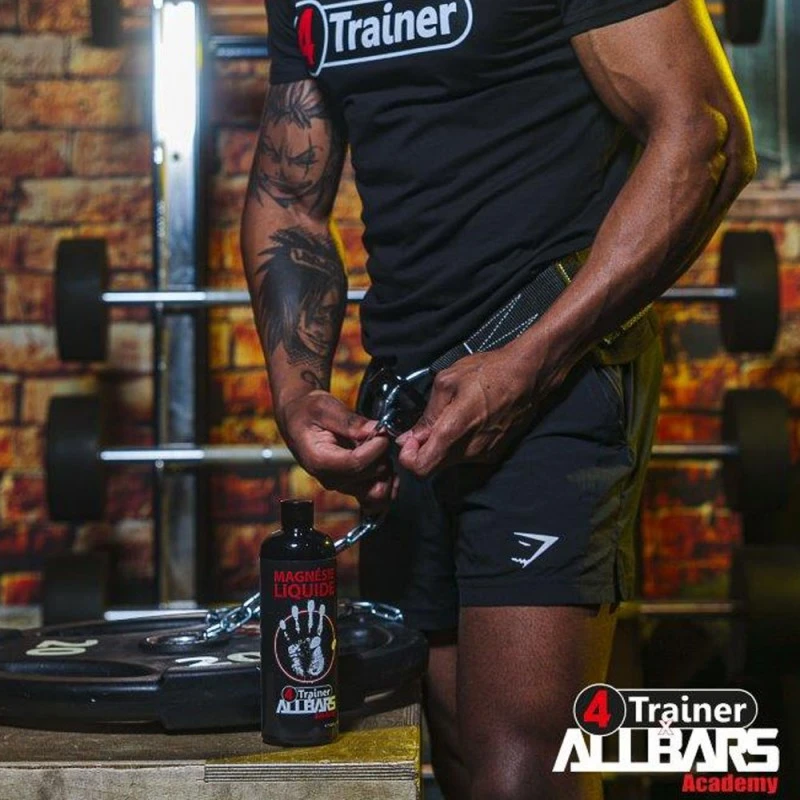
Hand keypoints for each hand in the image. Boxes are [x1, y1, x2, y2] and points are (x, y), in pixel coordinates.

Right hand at [278, 390, 396, 512]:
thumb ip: (349, 421)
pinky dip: (388, 484)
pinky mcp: (352, 487)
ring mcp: (342, 486)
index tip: (382, 432)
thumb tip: (375, 429)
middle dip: (382, 454)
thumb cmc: (307, 413)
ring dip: (386, 468)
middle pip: (370, 475)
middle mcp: (330, 479)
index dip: (376, 448)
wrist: (298, 421)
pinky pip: (377, 497)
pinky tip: (387, 465)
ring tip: (379, 448)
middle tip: (379, 435)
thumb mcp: (324, 407)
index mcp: (319, 461)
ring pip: (377, 490)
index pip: (356, 463)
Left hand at [395, 345, 546, 477]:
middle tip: (427, 426)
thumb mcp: (447, 381)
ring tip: (452, 417)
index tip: (409, 440)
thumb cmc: (489, 372)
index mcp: (454, 432)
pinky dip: (460, 444)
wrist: (529, 375)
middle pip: (434, 467)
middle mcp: (469, 450)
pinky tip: (468, 421)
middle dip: (424, 450)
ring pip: (451, 461)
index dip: (408, 458)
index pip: (421, 468)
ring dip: (443, 446)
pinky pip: (467, 456)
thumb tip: (410, 437)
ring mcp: (484, 454)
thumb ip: (427, 414)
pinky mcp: (495, 454)